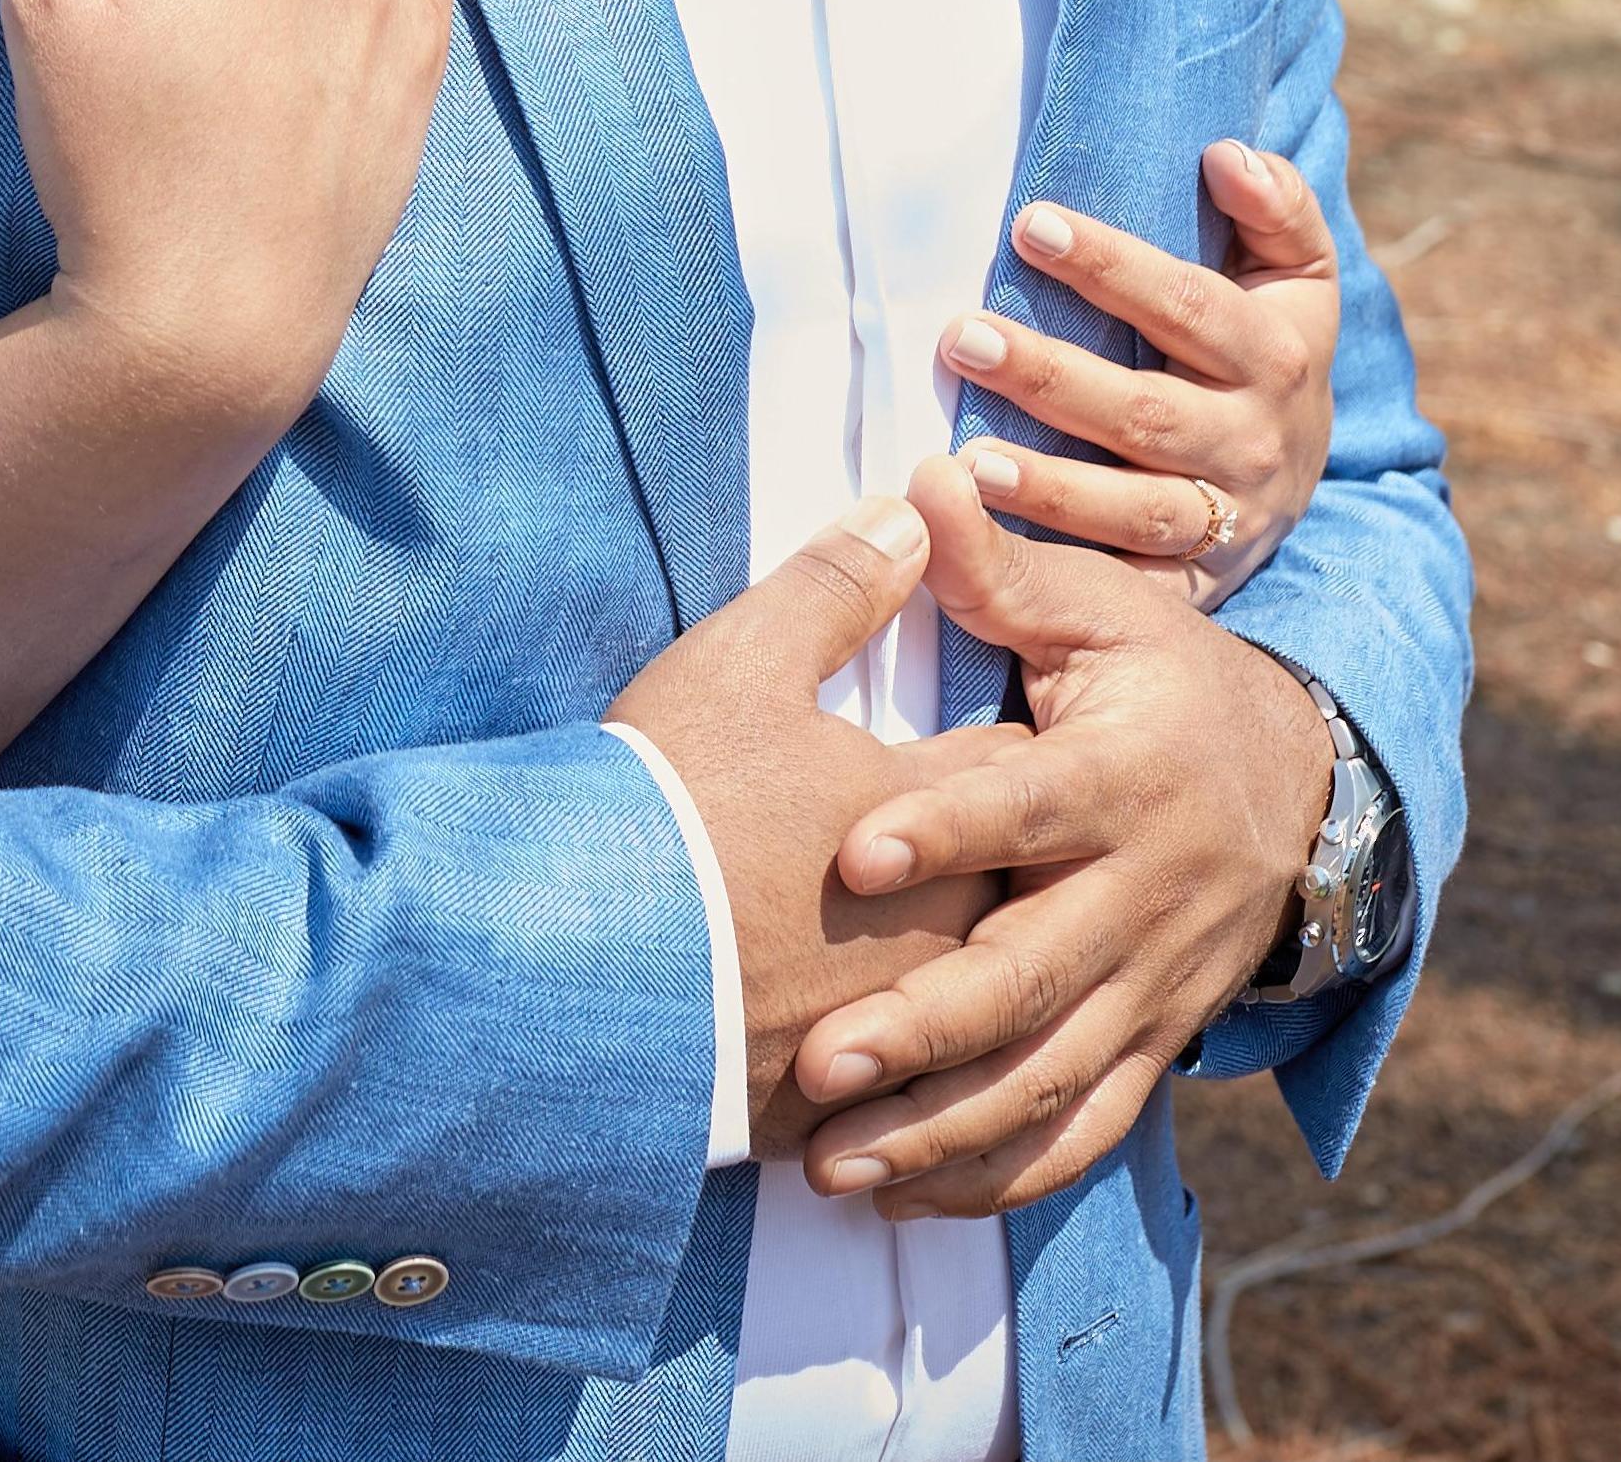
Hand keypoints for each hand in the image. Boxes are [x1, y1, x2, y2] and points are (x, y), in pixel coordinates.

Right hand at [608, 498, 1019, 1151]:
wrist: (584, 958)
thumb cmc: (669, 797)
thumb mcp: (743, 661)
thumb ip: (836, 586)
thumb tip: (910, 512)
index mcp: (934, 816)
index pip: (1015, 769)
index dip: (1015, 749)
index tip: (1019, 738)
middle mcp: (943, 931)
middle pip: (1025, 900)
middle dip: (1026, 879)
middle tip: (1036, 866)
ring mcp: (897, 1028)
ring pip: (986, 1018)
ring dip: (986, 1002)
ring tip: (990, 993)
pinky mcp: (837, 1103)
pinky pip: (923, 1108)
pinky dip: (931, 1103)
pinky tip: (923, 1106)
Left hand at [784, 456, 1332, 1217]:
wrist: (1301, 783)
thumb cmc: (1164, 675)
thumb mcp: (1103, 608)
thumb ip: (1000, 567)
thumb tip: (922, 477)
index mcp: (1127, 775)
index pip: (1027, 805)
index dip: (946, 826)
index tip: (852, 853)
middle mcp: (1147, 894)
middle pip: (1033, 975)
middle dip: (923, 1026)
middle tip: (818, 1061)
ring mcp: (1154, 984)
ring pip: (1052, 1078)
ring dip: (943, 1127)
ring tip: (833, 1162)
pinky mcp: (1153, 1041)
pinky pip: (1082, 1128)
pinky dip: (999, 1173)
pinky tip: (903, 1195)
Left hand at [939, 141, 1338, 608]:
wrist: (1299, 473)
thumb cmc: (1266, 345)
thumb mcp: (1294, 277)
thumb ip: (1277, 209)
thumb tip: (1227, 155)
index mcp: (1274, 357)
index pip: (1188, 306)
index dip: (1112, 265)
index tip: (1029, 224)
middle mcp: (1252, 444)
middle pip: (1146, 413)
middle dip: (1051, 374)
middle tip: (963, 335)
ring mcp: (1222, 520)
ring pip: (1133, 509)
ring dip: (1048, 487)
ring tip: (968, 460)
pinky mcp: (1190, 581)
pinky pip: (1126, 585)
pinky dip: (1065, 573)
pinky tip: (992, 549)